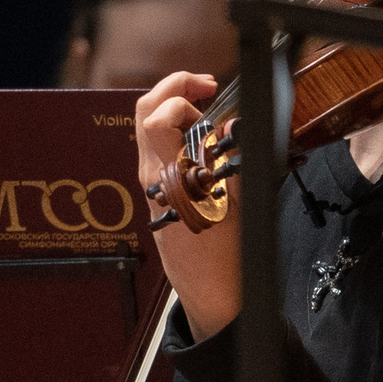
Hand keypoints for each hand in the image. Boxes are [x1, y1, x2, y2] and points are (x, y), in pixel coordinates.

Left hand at [137, 72, 243, 341]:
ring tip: (208, 108)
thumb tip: (232, 126)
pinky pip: (158, 149)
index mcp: (169, 177)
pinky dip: (176, 131)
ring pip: (148, 129)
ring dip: (174, 108)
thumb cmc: (226, 257)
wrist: (210, 294)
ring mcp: (151, 184)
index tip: (213, 93)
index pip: (156, 117)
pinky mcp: (157, 193)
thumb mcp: (239, 206)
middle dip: (173, 87)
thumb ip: (233, 161)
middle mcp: (151, 176)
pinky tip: (203, 138)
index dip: (183, 95)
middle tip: (207, 86)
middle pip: (143, 113)